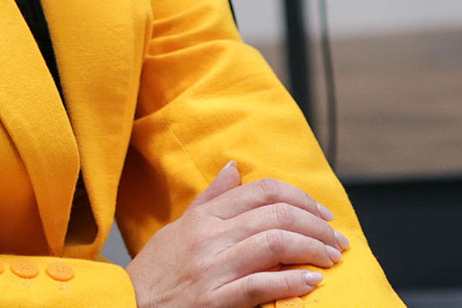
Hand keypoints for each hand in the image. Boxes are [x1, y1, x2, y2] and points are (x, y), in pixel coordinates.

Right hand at [127, 161, 349, 307]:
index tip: (323, 214)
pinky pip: (261, 285)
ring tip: (331, 259)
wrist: (125, 307)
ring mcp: (211, 269)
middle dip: (316, 226)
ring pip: (274, 244)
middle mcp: (208, 238)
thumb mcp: (177, 230)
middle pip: (276, 215)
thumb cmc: (153, 274)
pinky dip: (292, 282)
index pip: (261, 192)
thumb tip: (233, 167)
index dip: (300, 198)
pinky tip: (312, 282)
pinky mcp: (213, 301)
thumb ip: (210, 200)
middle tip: (337, 240)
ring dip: (312, 249)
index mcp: (203, 218)